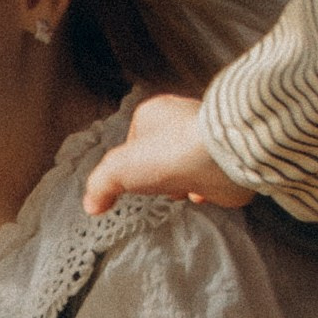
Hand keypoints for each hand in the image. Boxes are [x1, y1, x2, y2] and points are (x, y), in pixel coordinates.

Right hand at [82, 93, 250, 217]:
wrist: (222, 159)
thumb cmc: (171, 153)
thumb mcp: (118, 169)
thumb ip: (99, 185)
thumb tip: (92, 204)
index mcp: (155, 113)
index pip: (134, 139)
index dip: (129, 162)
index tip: (128, 178)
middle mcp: (183, 123)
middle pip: (160, 155)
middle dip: (156, 176)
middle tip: (155, 185)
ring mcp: (206, 143)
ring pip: (184, 169)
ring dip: (180, 185)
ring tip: (179, 190)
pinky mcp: (225, 162)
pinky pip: (209, 180)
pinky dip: (204, 192)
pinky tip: (200, 195)